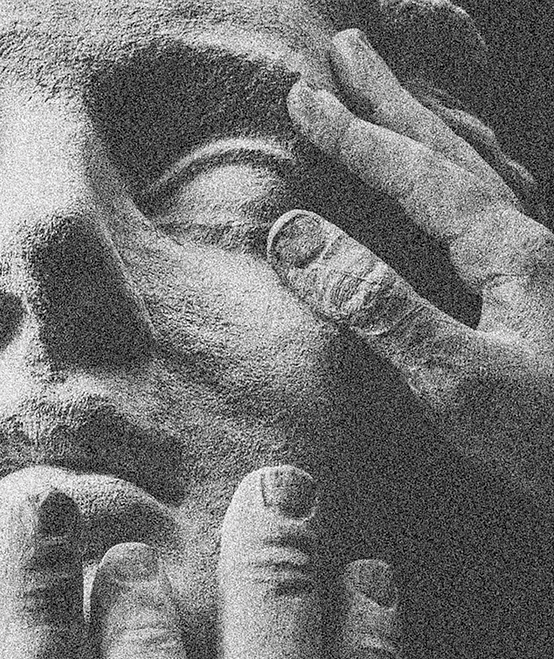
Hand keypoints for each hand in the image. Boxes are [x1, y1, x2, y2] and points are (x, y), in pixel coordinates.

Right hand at [268, 29, 553, 509]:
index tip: (300, 95)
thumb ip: (376, 304)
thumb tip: (295, 237)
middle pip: (452, 150)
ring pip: (473, 174)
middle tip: (346, 50)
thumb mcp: (454, 375)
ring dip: (423, 131)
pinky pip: (483, 214)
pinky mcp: (528, 302)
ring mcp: (532, 271)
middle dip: (392, 100)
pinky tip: (445, 192)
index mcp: (509, 251)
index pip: (418, 173)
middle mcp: (527, 245)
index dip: (356, 134)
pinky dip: (453, 180)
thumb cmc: (546, 442)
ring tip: (388, 98)